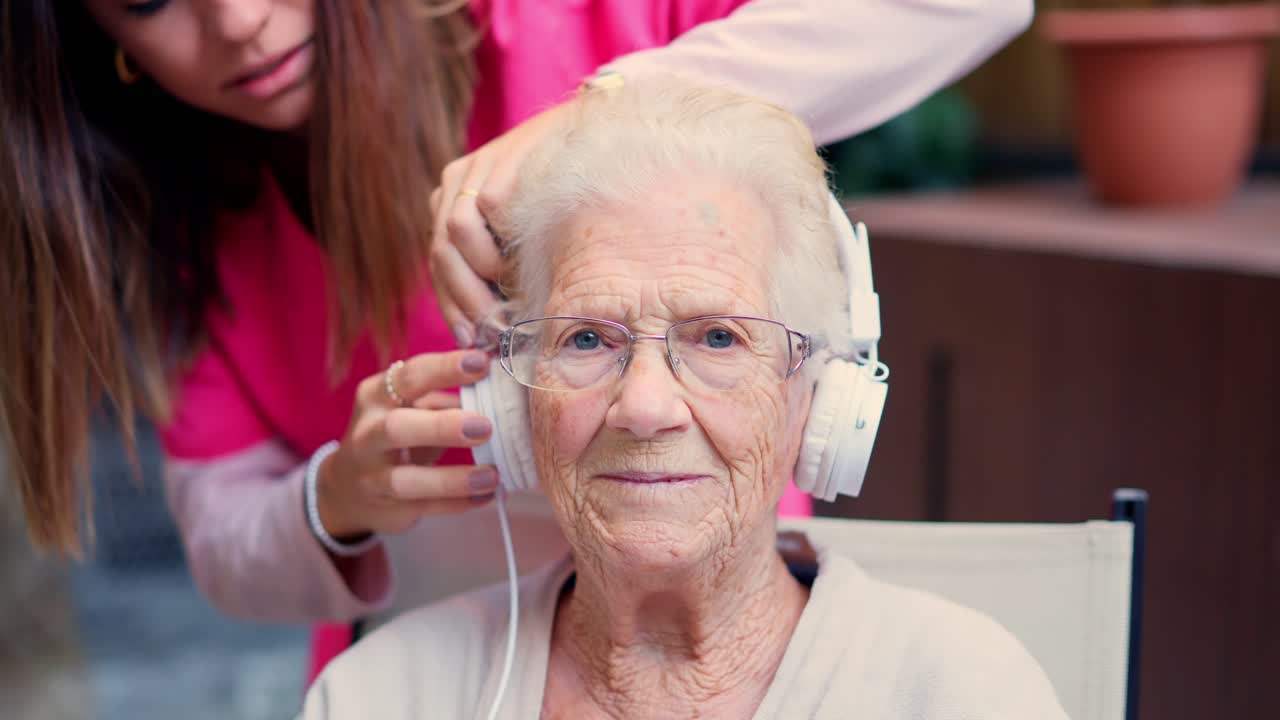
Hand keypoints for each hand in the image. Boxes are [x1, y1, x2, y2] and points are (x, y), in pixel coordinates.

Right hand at [316, 350, 495, 538]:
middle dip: (442, 426)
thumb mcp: (409, 408)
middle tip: (484, 427)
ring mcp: (373, 475)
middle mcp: (368, 434)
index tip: (482, 363)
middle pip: (397, 427)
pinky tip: (486, 495)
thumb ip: (445, 399)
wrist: (348, 487)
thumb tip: (496, 390)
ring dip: (453, 479)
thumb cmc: (394, 435)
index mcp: (376, 397)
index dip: (445, 368)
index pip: (409, 376)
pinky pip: (425, 507)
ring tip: (491, 476)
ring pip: (406, 479)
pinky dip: (458, 503)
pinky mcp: (388, 508)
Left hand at [428, 102, 574, 345]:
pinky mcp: (496, 160)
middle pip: (440, 253)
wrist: (594, 133)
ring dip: (483, 270)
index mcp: (453, 204)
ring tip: (512, 286)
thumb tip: (495, 332)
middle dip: (466, 299)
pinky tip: (525, 256)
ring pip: (454, 234)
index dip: (453, 308)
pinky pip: (488, 210)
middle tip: (493, 328)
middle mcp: (453, 186)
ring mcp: (472, 170)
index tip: (472, 341)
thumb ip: (503, 268)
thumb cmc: (567, 194)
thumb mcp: (526, 235)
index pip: (439, 266)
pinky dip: (503, 239)